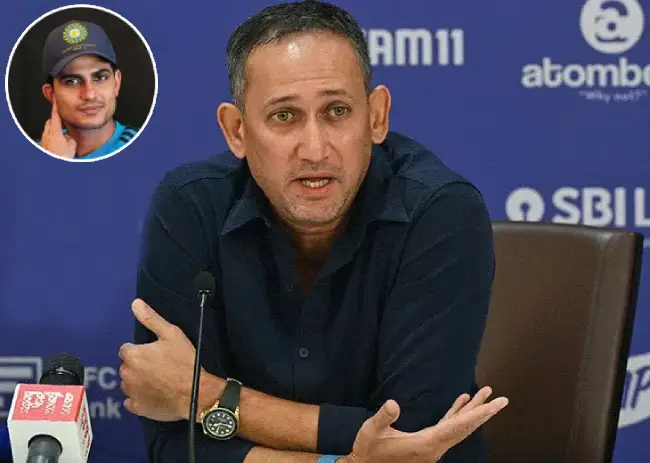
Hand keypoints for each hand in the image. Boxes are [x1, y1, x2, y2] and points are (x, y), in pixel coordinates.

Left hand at [40, 99, 75, 158]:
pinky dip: (54, 136)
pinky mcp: (43, 144)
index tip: (56, 97)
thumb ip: (70, 137)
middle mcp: (47, 133)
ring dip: (56, 129)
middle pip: (51, 121)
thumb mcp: (72, 145)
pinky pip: (49, 136)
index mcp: (55, 131)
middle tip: (64, 118)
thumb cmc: (61, 157)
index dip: (56, 105)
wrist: (51, 166)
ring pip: (49, 129)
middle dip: (57, 119)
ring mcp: (44, 139)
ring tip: (63, 133)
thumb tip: (69, 136)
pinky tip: (59, 142)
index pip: (55, 114)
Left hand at [118, 299, 200, 421]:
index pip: (126, 349)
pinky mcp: (137, 408)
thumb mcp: (172, 335)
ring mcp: (131, 393)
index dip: (140, 350)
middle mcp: (127, 374)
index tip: (154, 353)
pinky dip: (138, 398)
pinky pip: (130, 401)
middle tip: (157, 366)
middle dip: (137, 365)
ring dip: (136, 381)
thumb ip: (151, 319)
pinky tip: (152, 395)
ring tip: (156, 381)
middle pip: (126, 366)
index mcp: (134, 355)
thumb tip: (135, 303)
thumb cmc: (185, 362)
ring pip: (128, 384)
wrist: (196, 393)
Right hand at [342, 386, 507, 462]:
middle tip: (502, 400)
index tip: (493, 406)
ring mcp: (433, 447)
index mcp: (426, 444)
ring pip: (459, 427)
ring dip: (473, 411)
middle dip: (484, 413)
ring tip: (486, 395)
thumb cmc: (368, 450)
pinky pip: (449, 427)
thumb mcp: (371, 431)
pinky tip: (462, 401)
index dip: (476, 415)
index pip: (457, 426)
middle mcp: (435, 447)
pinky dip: (457, 414)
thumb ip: (384, 418)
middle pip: (465, 428)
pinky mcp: (428, 444)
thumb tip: (393, 404)